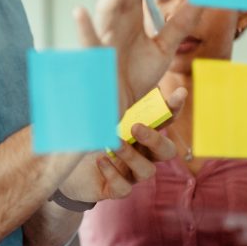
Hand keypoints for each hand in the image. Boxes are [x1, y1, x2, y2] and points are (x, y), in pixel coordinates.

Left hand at [59, 89, 185, 201]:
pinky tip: (100, 160)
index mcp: (143, 134)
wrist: (68, 168)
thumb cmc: (87, 134)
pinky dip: (113, 173)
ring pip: (147, 172)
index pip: (167, 121)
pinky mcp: (115, 189)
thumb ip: (108, 92)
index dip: (175, 108)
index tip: (178, 92)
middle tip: (135, 127)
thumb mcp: (96, 112)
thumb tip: (106, 57)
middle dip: (155, 139)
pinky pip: (124, 188)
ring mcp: (131, 174)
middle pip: (167, 152)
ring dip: (131, 156)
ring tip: (113, 142)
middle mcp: (143, 155)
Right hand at [74, 0, 202, 111]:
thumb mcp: (165, 46)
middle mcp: (115, 22)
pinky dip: (84, 28)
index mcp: (130, 16)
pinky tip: (79, 11)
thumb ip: (180, 23)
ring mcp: (104, 39)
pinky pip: (87, 42)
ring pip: (107, 8)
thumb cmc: (137, 74)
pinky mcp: (95, 60)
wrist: (123, 107)